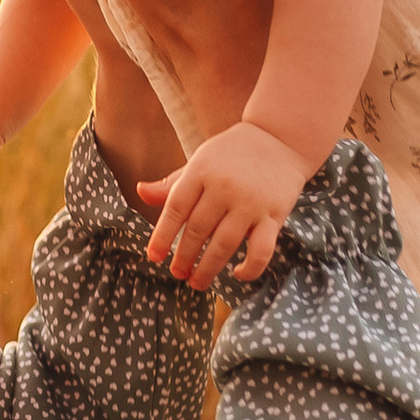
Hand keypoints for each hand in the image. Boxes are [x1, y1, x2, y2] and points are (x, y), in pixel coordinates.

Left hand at [135, 120, 310, 290]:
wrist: (278, 137)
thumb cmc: (231, 155)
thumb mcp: (199, 162)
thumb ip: (172, 183)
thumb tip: (140, 191)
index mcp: (201, 171)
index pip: (176, 208)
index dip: (162, 235)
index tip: (154, 257)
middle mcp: (224, 187)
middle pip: (197, 230)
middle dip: (184, 257)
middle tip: (177, 273)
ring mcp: (250, 203)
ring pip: (224, 244)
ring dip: (208, 268)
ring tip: (196, 282)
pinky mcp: (274, 215)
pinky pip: (261, 250)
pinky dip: (250, 268)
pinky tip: (238, 274)